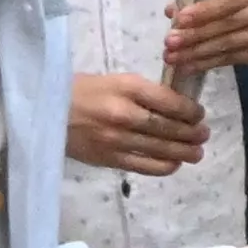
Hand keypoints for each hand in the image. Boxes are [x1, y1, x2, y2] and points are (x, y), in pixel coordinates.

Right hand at [66, 70, 207, 177]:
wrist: (43, 110)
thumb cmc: (79, 91)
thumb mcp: (113, 80)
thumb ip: (141, 92)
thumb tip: (173, 105)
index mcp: (126, 87)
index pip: (169, 101)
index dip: (190, 110)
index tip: (199, 114)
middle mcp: (124, 113)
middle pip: (168, 127)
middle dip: (191, 133)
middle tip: (204, 135)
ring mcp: (116, 139)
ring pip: (160, 148)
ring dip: (183, 152)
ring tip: (197, 153)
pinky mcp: (108, 158)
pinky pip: (143, 165)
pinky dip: (163, 167)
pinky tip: (173, 165)